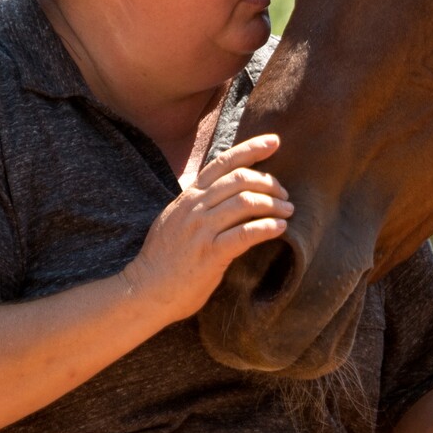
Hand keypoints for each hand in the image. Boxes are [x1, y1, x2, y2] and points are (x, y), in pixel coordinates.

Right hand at [121, 134, 291, 324]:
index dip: (251, 149)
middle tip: (284, 195)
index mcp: (188, 195)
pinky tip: (280, 228)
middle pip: (240, 179)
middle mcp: (195, 207)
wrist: (145, 290)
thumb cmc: (164, 257)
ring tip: (287, 212)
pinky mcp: (210, 254)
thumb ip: (199, 203)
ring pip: (246, 203)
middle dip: (269, 183)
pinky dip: (267, 227)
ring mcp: (201, 229)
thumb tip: (229, 190)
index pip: (223, 162)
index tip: (274, 141)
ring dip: (273, 205)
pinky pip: (246, 233)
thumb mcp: (176, 218)